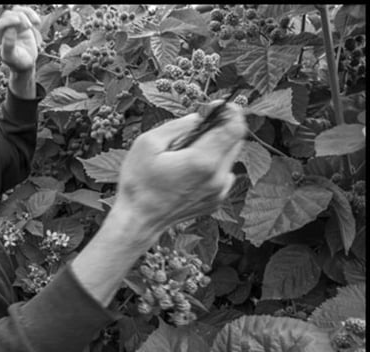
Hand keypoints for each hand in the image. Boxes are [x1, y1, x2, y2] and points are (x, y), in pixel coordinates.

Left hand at [0, 6, 41, 72]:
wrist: (25, 64)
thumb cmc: (17, 62)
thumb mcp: (11, 57)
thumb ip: (8, 45)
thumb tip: (9, 29)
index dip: (8, 20)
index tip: (19, 21)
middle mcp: (0, 30)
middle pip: (8, 15)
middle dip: (19, 18)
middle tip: (28, 27)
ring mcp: (10, 25)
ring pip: (16, 11)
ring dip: (26, 14)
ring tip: (33, 25)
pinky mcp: (19, 23)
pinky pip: (23, 12)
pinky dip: (31, 14)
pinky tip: (37, 22)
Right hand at [114, 102, 246, 238]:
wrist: (138, 221)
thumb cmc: (138, 183)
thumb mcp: (148, 144)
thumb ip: (177, 126)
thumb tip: (198, 117)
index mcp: (202, 161)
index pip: (234, 128)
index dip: (230, 112)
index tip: (217, 106)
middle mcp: (217, 177)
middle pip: (236, 141)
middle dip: (222, 127)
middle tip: (199, 124)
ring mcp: (219, 192)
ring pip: (230, 158)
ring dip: (216, 147)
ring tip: (189, 149)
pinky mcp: (215, 201)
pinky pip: (223, 174)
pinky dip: (212, 165)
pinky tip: (189, 169)